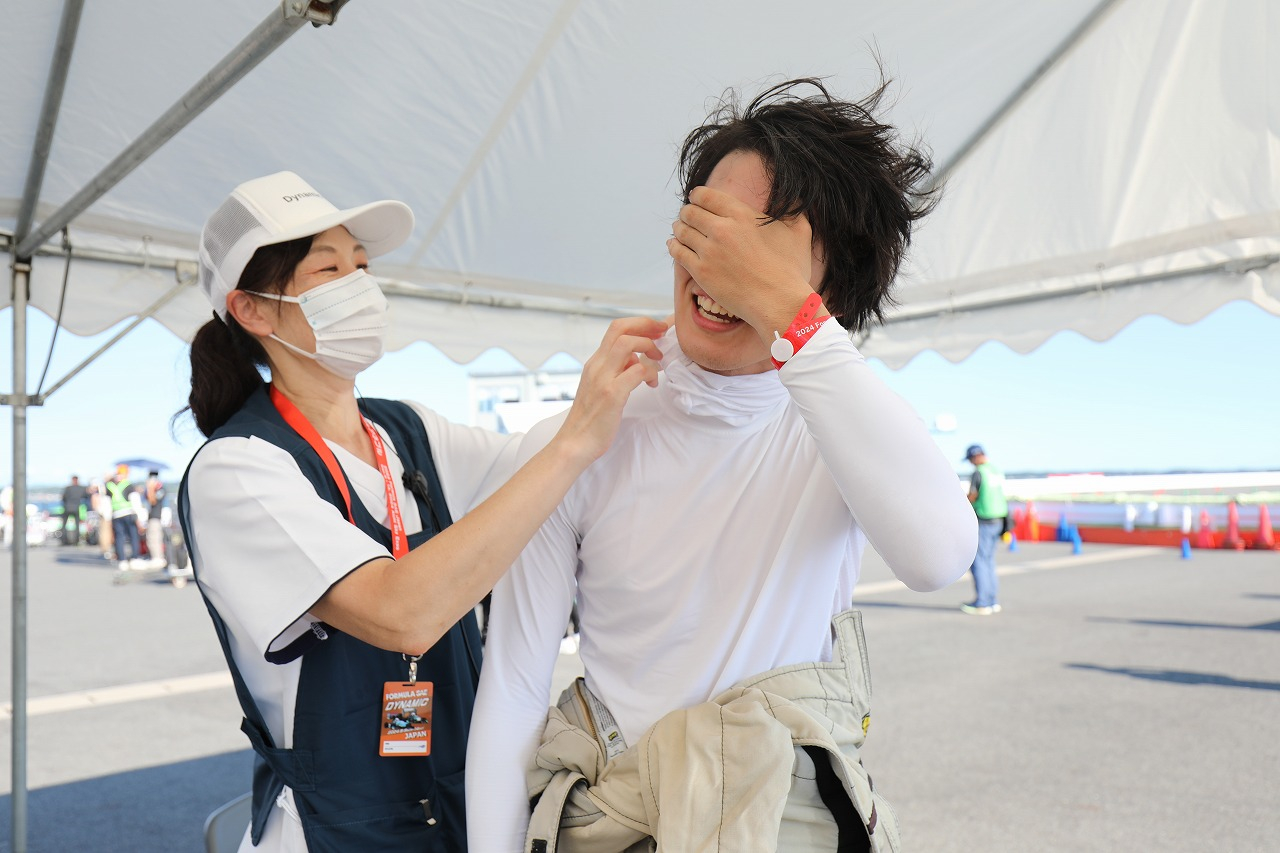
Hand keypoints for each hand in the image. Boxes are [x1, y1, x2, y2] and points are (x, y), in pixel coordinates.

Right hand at [554, 317, 665, 463]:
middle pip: (621, 328)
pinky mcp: (611, 394)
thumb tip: (637, 359)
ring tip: (659, 361)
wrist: (575, 443)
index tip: (658, 329)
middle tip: (663, 334)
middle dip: (647, 325)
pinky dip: (650, 373)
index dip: (640, 323)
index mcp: (595, 362)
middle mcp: (597, 365)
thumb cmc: (591, 419)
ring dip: (649, 347)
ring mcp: (603, 379)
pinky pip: (636, 371)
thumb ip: (617, 370)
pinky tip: (652, 384)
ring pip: (627, 344)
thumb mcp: (602, 387)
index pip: (616, 328)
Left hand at [666, 186, 820, 335]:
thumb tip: (796, 199)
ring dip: (679, 228)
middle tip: (686, 216)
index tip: (695, 198)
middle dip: (687, 212)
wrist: (779, 303)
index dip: (697, 196)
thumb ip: (794, 212)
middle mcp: (722, 229)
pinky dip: (674, 246)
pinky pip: (678, 252)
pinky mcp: (701, 272)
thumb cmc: (790, 270)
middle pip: (690, 212)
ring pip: (682, 231)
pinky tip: (674, 245)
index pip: (706, 195)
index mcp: (741, 214)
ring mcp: (709, 251)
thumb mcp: (799, 233)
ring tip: (679, 230)